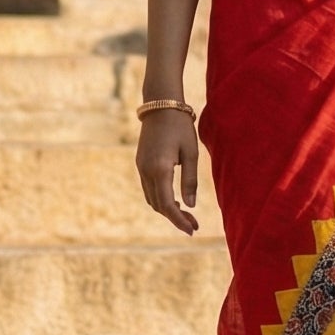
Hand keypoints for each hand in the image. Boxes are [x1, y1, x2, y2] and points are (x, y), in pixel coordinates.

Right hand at [137, 108, 200, 234]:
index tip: (192, 230)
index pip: (167, 204)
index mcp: (160, 169)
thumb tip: (190, 205)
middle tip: (194, 224)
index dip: (179, 220)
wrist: (161, 104)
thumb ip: (190, 181)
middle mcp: (146, 171)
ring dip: (167, 209)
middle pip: (158, 205)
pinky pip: (148, 189)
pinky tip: (175, 199)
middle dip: (175, 217)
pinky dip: (161, 198)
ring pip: (152, 199)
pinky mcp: (140, 163)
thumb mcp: (191, 153)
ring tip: (187, 214)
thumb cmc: (180, 126)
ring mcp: (140, 167)